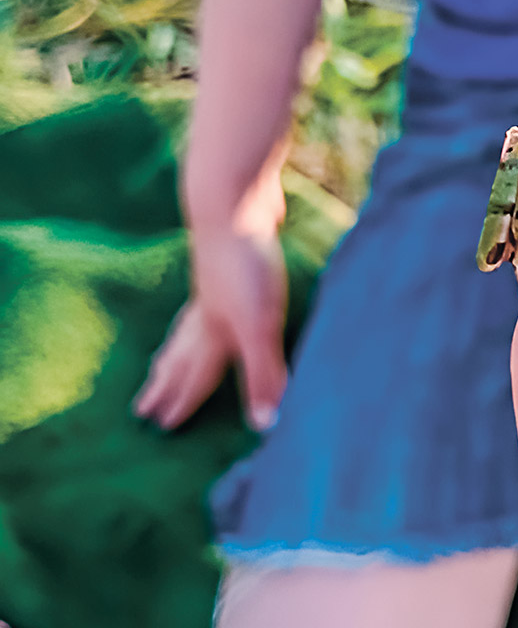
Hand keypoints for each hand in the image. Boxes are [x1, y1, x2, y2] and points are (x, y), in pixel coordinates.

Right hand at [135, 226, 287, 431]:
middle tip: (141, 406)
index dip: (184, 401)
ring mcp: (215, 283)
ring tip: (160, 359)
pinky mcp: (232, 259)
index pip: (197, 374)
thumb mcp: (260, 325)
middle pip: (183, 355)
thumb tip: (265, 426)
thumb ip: (263, 373)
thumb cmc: (245, 264)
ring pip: (189, 326)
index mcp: (215, 330)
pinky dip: (200, 309)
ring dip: (176, 348)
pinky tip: (209, 299)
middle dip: (166, 383)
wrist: (232, 201)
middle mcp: (208, 310)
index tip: (161, 425)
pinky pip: (209, 297)